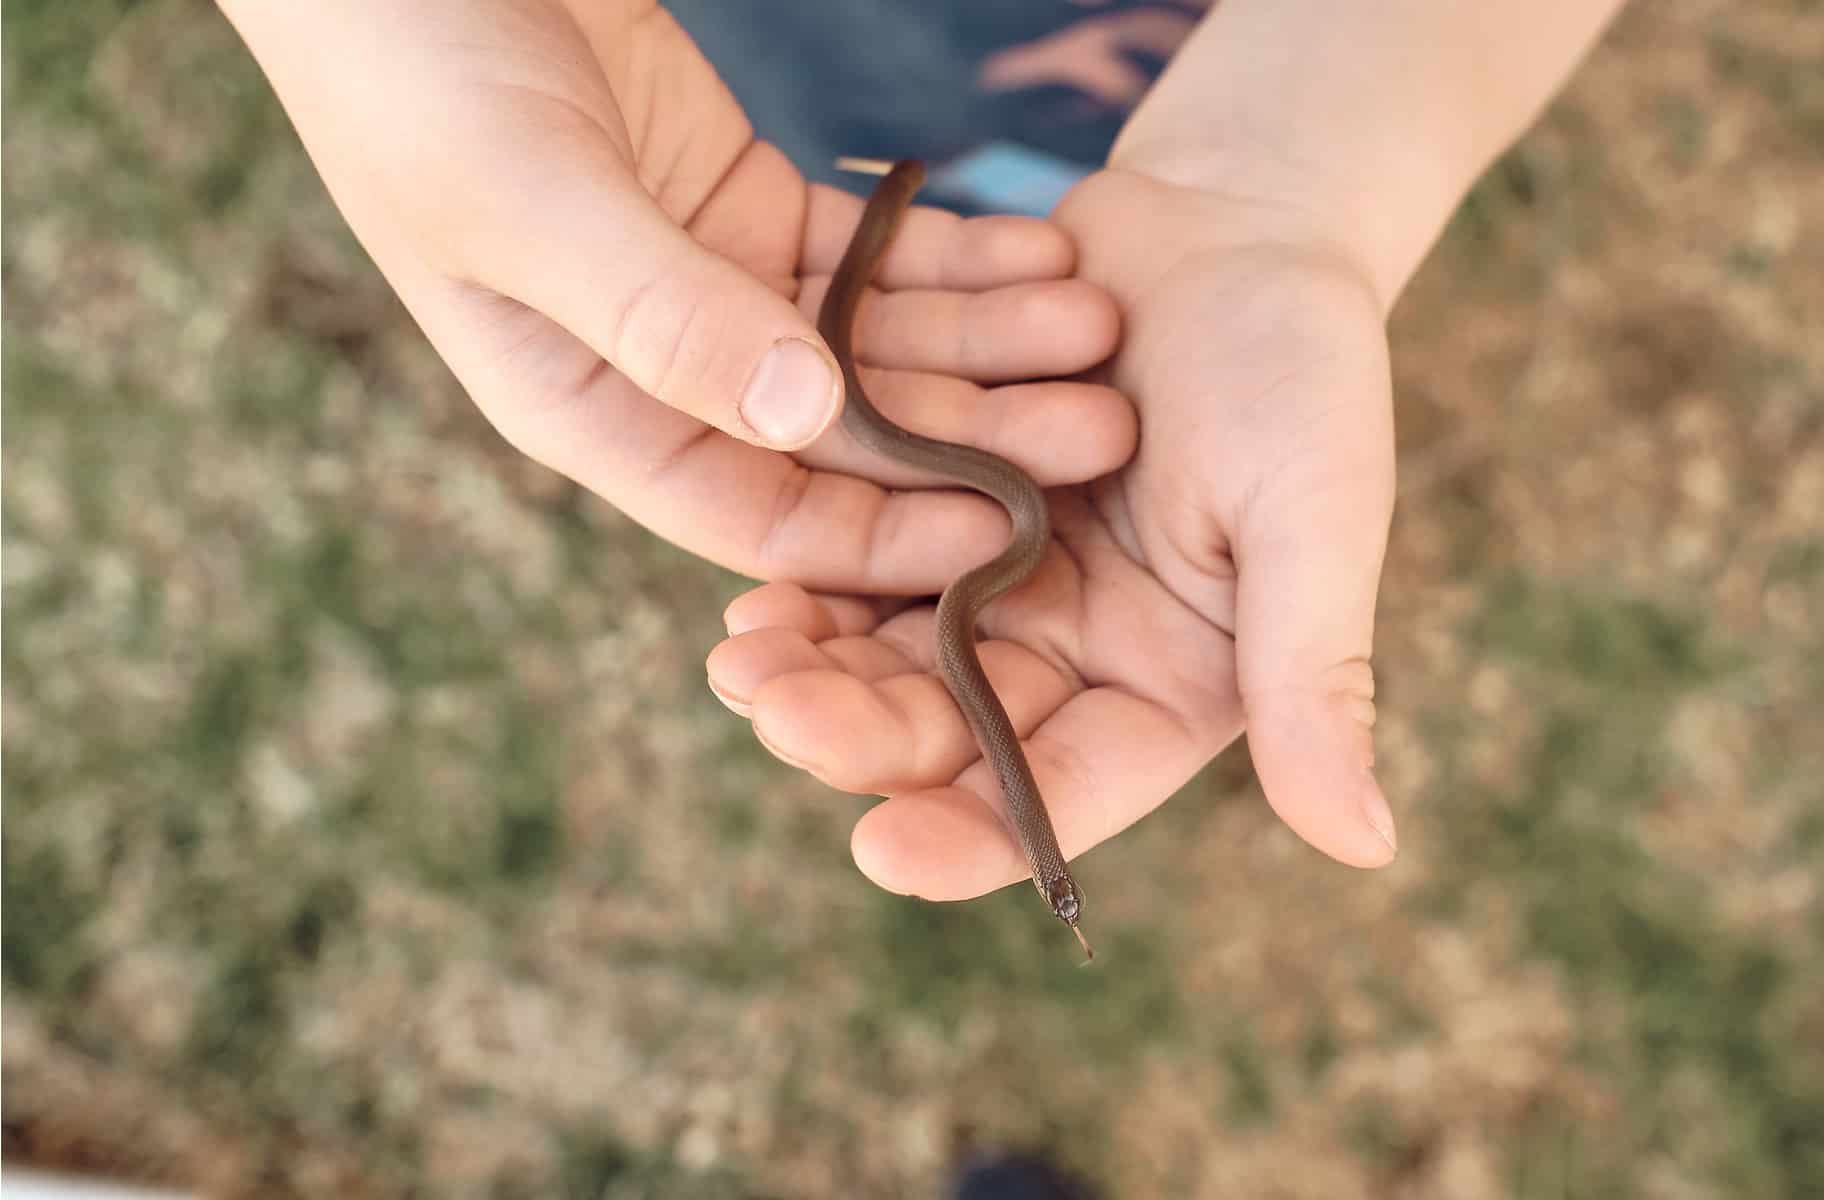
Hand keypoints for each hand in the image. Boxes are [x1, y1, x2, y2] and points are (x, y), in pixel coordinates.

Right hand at [221, 0, 1132, 589]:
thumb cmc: (412, 75)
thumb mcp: (524, 200)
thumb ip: (657, 314)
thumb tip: (804, 420)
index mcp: (587, 409)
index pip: (757, 513)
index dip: (884, 535)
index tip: (1007, 533)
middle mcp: (661, 369)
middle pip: (846, 436)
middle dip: (975, 436)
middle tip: (1104, 428)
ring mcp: (710, 288)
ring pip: (876, 344)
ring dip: (988, 341)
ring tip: (1100, 326)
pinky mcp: (746, 205)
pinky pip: (874, 253)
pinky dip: (956, 254)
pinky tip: (1045, 255)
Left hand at [706, 167, 1398, 901]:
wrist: (1236, 222)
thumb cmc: (1302, 369)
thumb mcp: (1314, 518)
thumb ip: (1317, 676)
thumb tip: (1367, 848)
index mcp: (1165, 685)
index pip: (1063, 792)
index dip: (973, 835)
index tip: (880, 849)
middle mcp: (1073, 652)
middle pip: (952, 727)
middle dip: (860, 730)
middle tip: (770, 709)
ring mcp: (998, 578)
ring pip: (890, 651)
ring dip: (814, 664)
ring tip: (737, 656)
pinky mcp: (939, 499)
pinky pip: (862, 550)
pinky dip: (810, 570)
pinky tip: (747, 574)